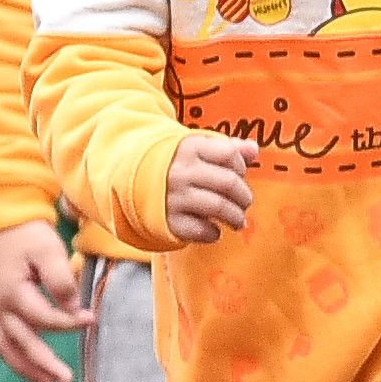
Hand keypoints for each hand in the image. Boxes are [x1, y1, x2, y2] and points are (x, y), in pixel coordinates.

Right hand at [0, 221, 90, 381]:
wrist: (2, 222)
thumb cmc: (27, 235)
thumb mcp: (49, 251)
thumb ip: (61, 281)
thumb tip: (73, 308)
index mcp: (12, 292)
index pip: (43, 318)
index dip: (68, 323)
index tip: (91, 319)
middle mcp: (0, 306)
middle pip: (22, 341)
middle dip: (44, 363)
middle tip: (66, 379)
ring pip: (6, 346)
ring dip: (25, 368)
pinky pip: (2, 339)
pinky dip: (15, 356)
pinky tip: (31, 366)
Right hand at [161, 129, 251, 246]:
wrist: (126, 182)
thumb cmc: (170, 164)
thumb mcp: (194, 148)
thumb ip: (226, 148)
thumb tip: (253, 149)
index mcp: (188, 148)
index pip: (230, 154)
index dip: (241, 166)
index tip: (237, 175)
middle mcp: (180, 172)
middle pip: (229, 183)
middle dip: (244, 197)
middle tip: (244, 203)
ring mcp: (173, 197)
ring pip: (219, 207)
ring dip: (235, 217)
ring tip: (237, 220)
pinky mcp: (167, 220)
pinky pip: (200, 230)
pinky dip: (212, 233)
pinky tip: (212, 230)